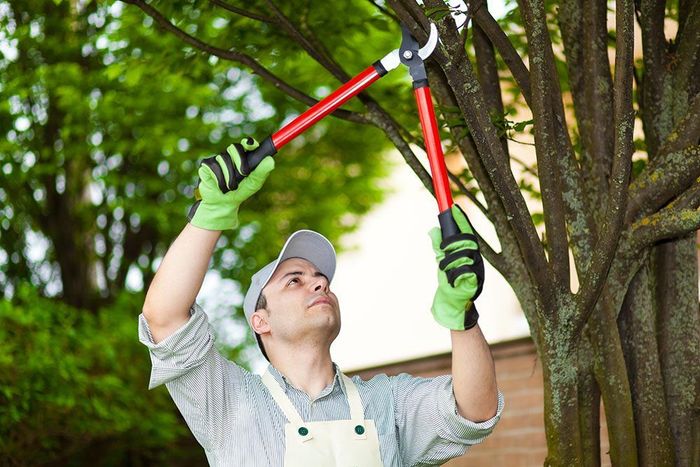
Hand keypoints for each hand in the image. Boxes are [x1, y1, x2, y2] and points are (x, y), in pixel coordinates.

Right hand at [188, 138, 274, 230]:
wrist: (223, 203)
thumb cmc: (240, 191)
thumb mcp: (254, 184)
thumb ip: (262, 172)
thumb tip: (271, 160)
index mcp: (243, 157)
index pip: (246, 143)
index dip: (249, 142)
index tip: (250, 145)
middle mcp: (230, 155)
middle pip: (234, 147)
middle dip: (240, 161)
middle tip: (244, 173)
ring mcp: (218, 159)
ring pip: (224, 159)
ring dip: (230, 176)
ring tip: (231, 187)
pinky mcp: (206, 165)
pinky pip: (213, 166)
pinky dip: (219, 179)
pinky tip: (221, 186)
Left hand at [429, 204, 483, 330]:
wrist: (454, 306)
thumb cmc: (450, 283)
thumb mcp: (443, 262)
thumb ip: (439, 247)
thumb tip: (433, 230)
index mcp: (469, 253)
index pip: (467, 232)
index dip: (461, 220)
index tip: (452, 207)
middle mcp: (476, 259)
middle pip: (467, 241)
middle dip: (452, 243)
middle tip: (442, 249)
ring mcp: (478, 270)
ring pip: (464, 256)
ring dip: (449, 262)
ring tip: (443, 271)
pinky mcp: (475, 282)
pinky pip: (464, 271)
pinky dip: (453, 275)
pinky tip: (450, 281)